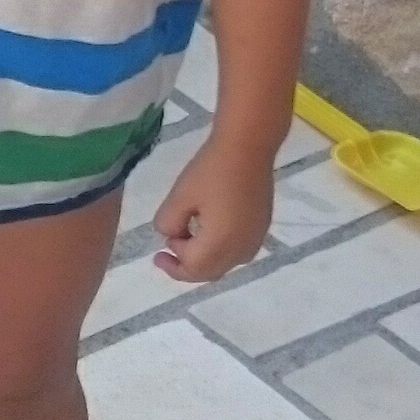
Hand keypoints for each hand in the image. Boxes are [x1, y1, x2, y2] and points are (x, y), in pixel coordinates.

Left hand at [152, 141, 276, 283]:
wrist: (248, 147)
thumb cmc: (211, 170)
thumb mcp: (180, 196)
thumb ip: (169, 223)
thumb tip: (172, 235)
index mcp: (220, 244)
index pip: (193, 269)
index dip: (173, 266)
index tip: (158, 255)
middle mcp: (241, 250)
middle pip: (209, 272)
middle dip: (186, 266)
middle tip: (166, 253)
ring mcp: (255, 240)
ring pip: (224, 264)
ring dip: (202, 259)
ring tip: (184, 239)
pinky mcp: (261, 229)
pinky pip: (236, 251)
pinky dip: (218, 251)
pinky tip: (206, 232)